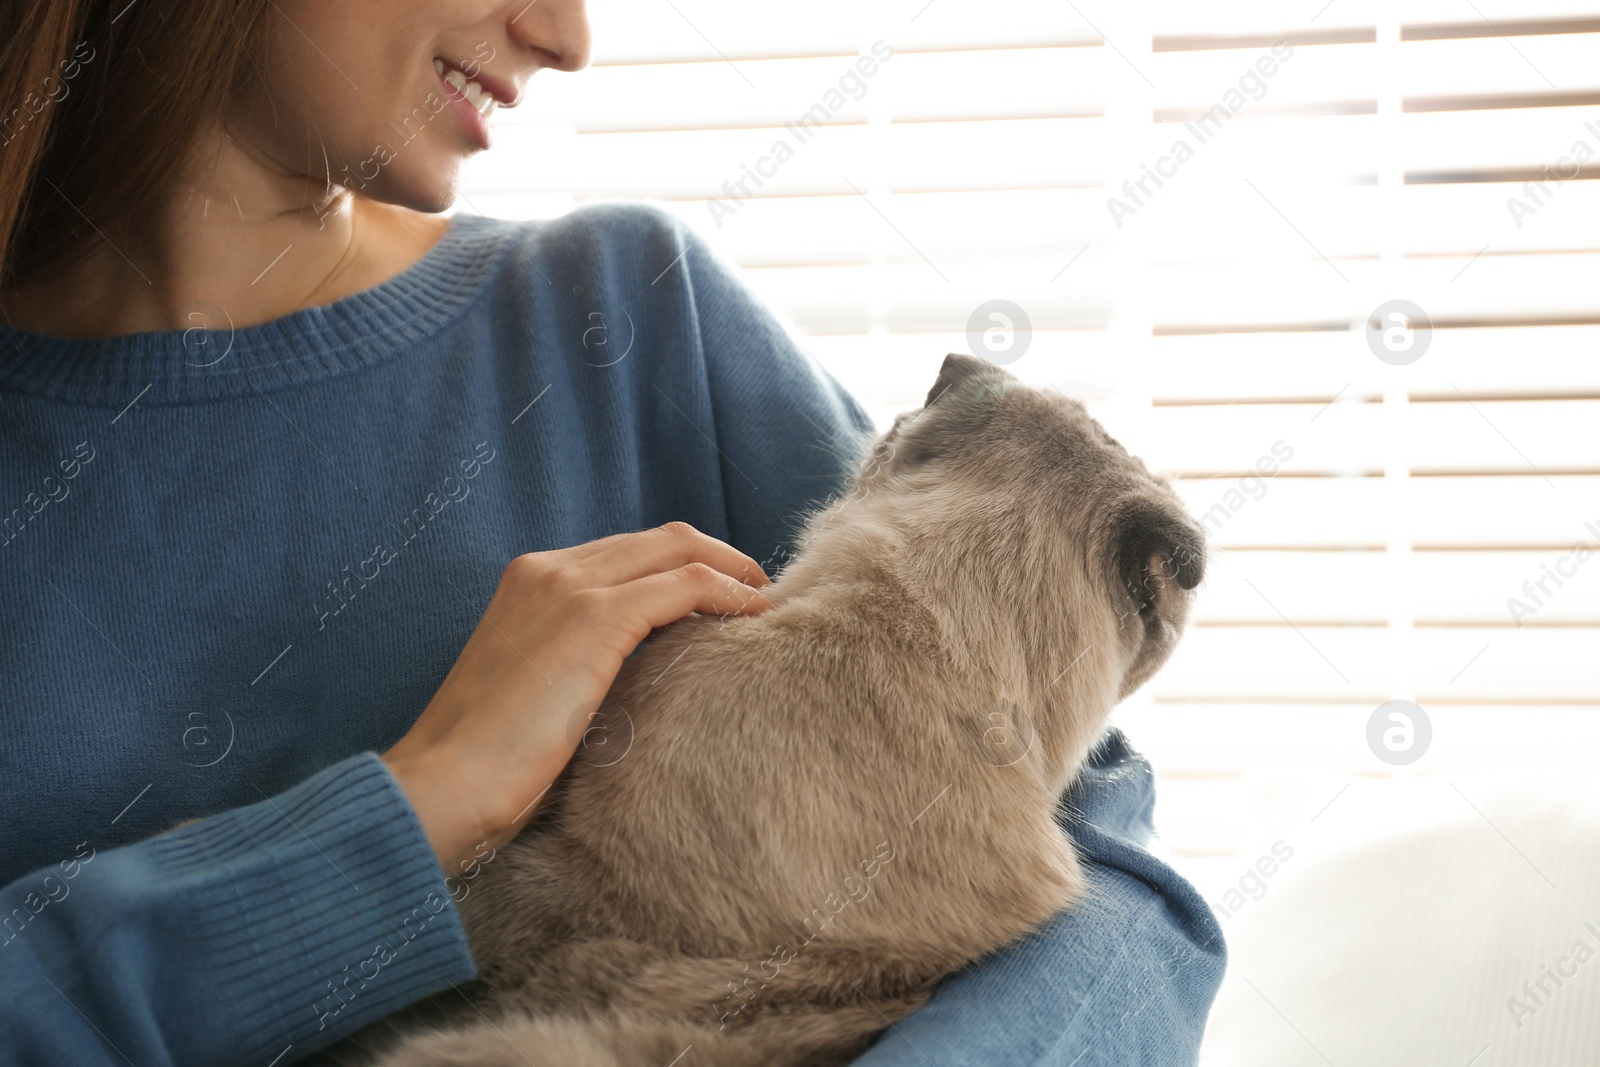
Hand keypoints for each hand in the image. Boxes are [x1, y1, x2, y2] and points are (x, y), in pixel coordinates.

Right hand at [381, 521, 773, 871]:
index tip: (722, 592)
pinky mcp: (593, 617)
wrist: (444, 783)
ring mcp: (569, 587)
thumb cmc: (487, 762)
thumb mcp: (537, 689)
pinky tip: (754, 616)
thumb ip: (579, 660)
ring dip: (731, 571)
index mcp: (530, 580)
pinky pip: (684, 586)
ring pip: (678, 552)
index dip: (681, 565)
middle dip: (717, 557)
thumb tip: (641, 672)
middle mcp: (549, 569)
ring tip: (765, 602)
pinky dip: (727, 593)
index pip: (626, 553)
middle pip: (659, 541)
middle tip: (758, 589)